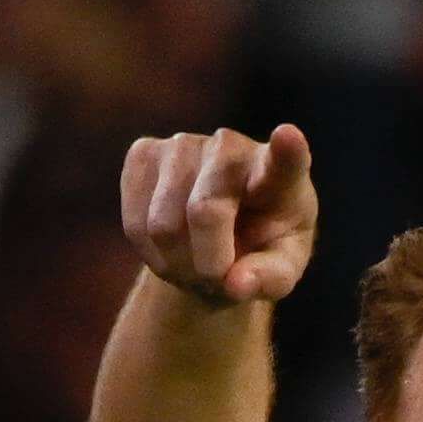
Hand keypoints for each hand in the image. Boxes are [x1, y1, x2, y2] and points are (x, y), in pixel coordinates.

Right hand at [118, 125, 318, 307]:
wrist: (218, 236)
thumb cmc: (258, 250)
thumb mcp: (278, 274)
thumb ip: (268, 280)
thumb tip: (236, 284)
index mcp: (282, 176)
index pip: (286, 160)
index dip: (287, 150)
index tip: (288, 137)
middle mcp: (231, 146)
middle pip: (204, 211)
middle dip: (207, 264)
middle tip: (216, 279)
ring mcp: (184, 143)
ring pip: (161, 224)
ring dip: (176, 264)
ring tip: (195, 266)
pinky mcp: (144, 152)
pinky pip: (134, 222)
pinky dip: (149, 253)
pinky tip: (169, 249)